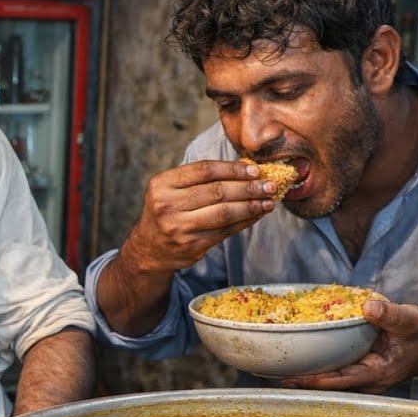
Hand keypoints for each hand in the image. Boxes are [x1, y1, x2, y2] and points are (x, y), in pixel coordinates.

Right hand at [120, 160, 278, 273]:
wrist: (149, 248)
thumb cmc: (167, 211)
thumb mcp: (171, 189)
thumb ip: (200, 178)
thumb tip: (245, 168)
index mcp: (162, 185)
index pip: (204, 170)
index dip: (233, 169)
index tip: (254, 170)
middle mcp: (167, 205)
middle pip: (217, 191)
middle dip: (248, 187)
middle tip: (269, 185)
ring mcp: (179, 228)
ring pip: (224, 213)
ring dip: (251, 206)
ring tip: (268, 200)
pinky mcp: (192, 246)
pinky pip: (225, 231)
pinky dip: (245, 221)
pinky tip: (256, 215)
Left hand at [283, 300, 417, 393]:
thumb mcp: (411, 320)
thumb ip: (390, 315)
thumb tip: (368, 307)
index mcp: (377, 374)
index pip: (339, 381)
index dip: (314, 380)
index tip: (290, 378)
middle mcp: (366, 381)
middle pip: (327, 385)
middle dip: (301, 381)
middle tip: (270, 375)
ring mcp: (362, 378)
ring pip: (328, 380)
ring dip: (305, 374)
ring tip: (274, 369)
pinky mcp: (358, 370)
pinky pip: (333, 370)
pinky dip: (315, 365)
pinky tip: (296, 357)